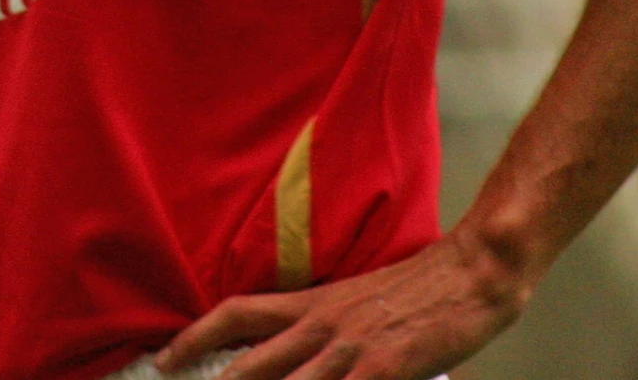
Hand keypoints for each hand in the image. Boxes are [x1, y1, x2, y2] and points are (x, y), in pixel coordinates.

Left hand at [156, 233, 526, 379]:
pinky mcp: (384, 369)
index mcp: (312, 303)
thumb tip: (296, 355)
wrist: (473, 270)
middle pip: (249, 365)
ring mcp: (351, 351)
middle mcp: (321, 326)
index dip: (195, 337)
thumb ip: (324, 328)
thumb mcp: (357, 300)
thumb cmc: (420, 288)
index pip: (237, 313)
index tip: (164, 360)